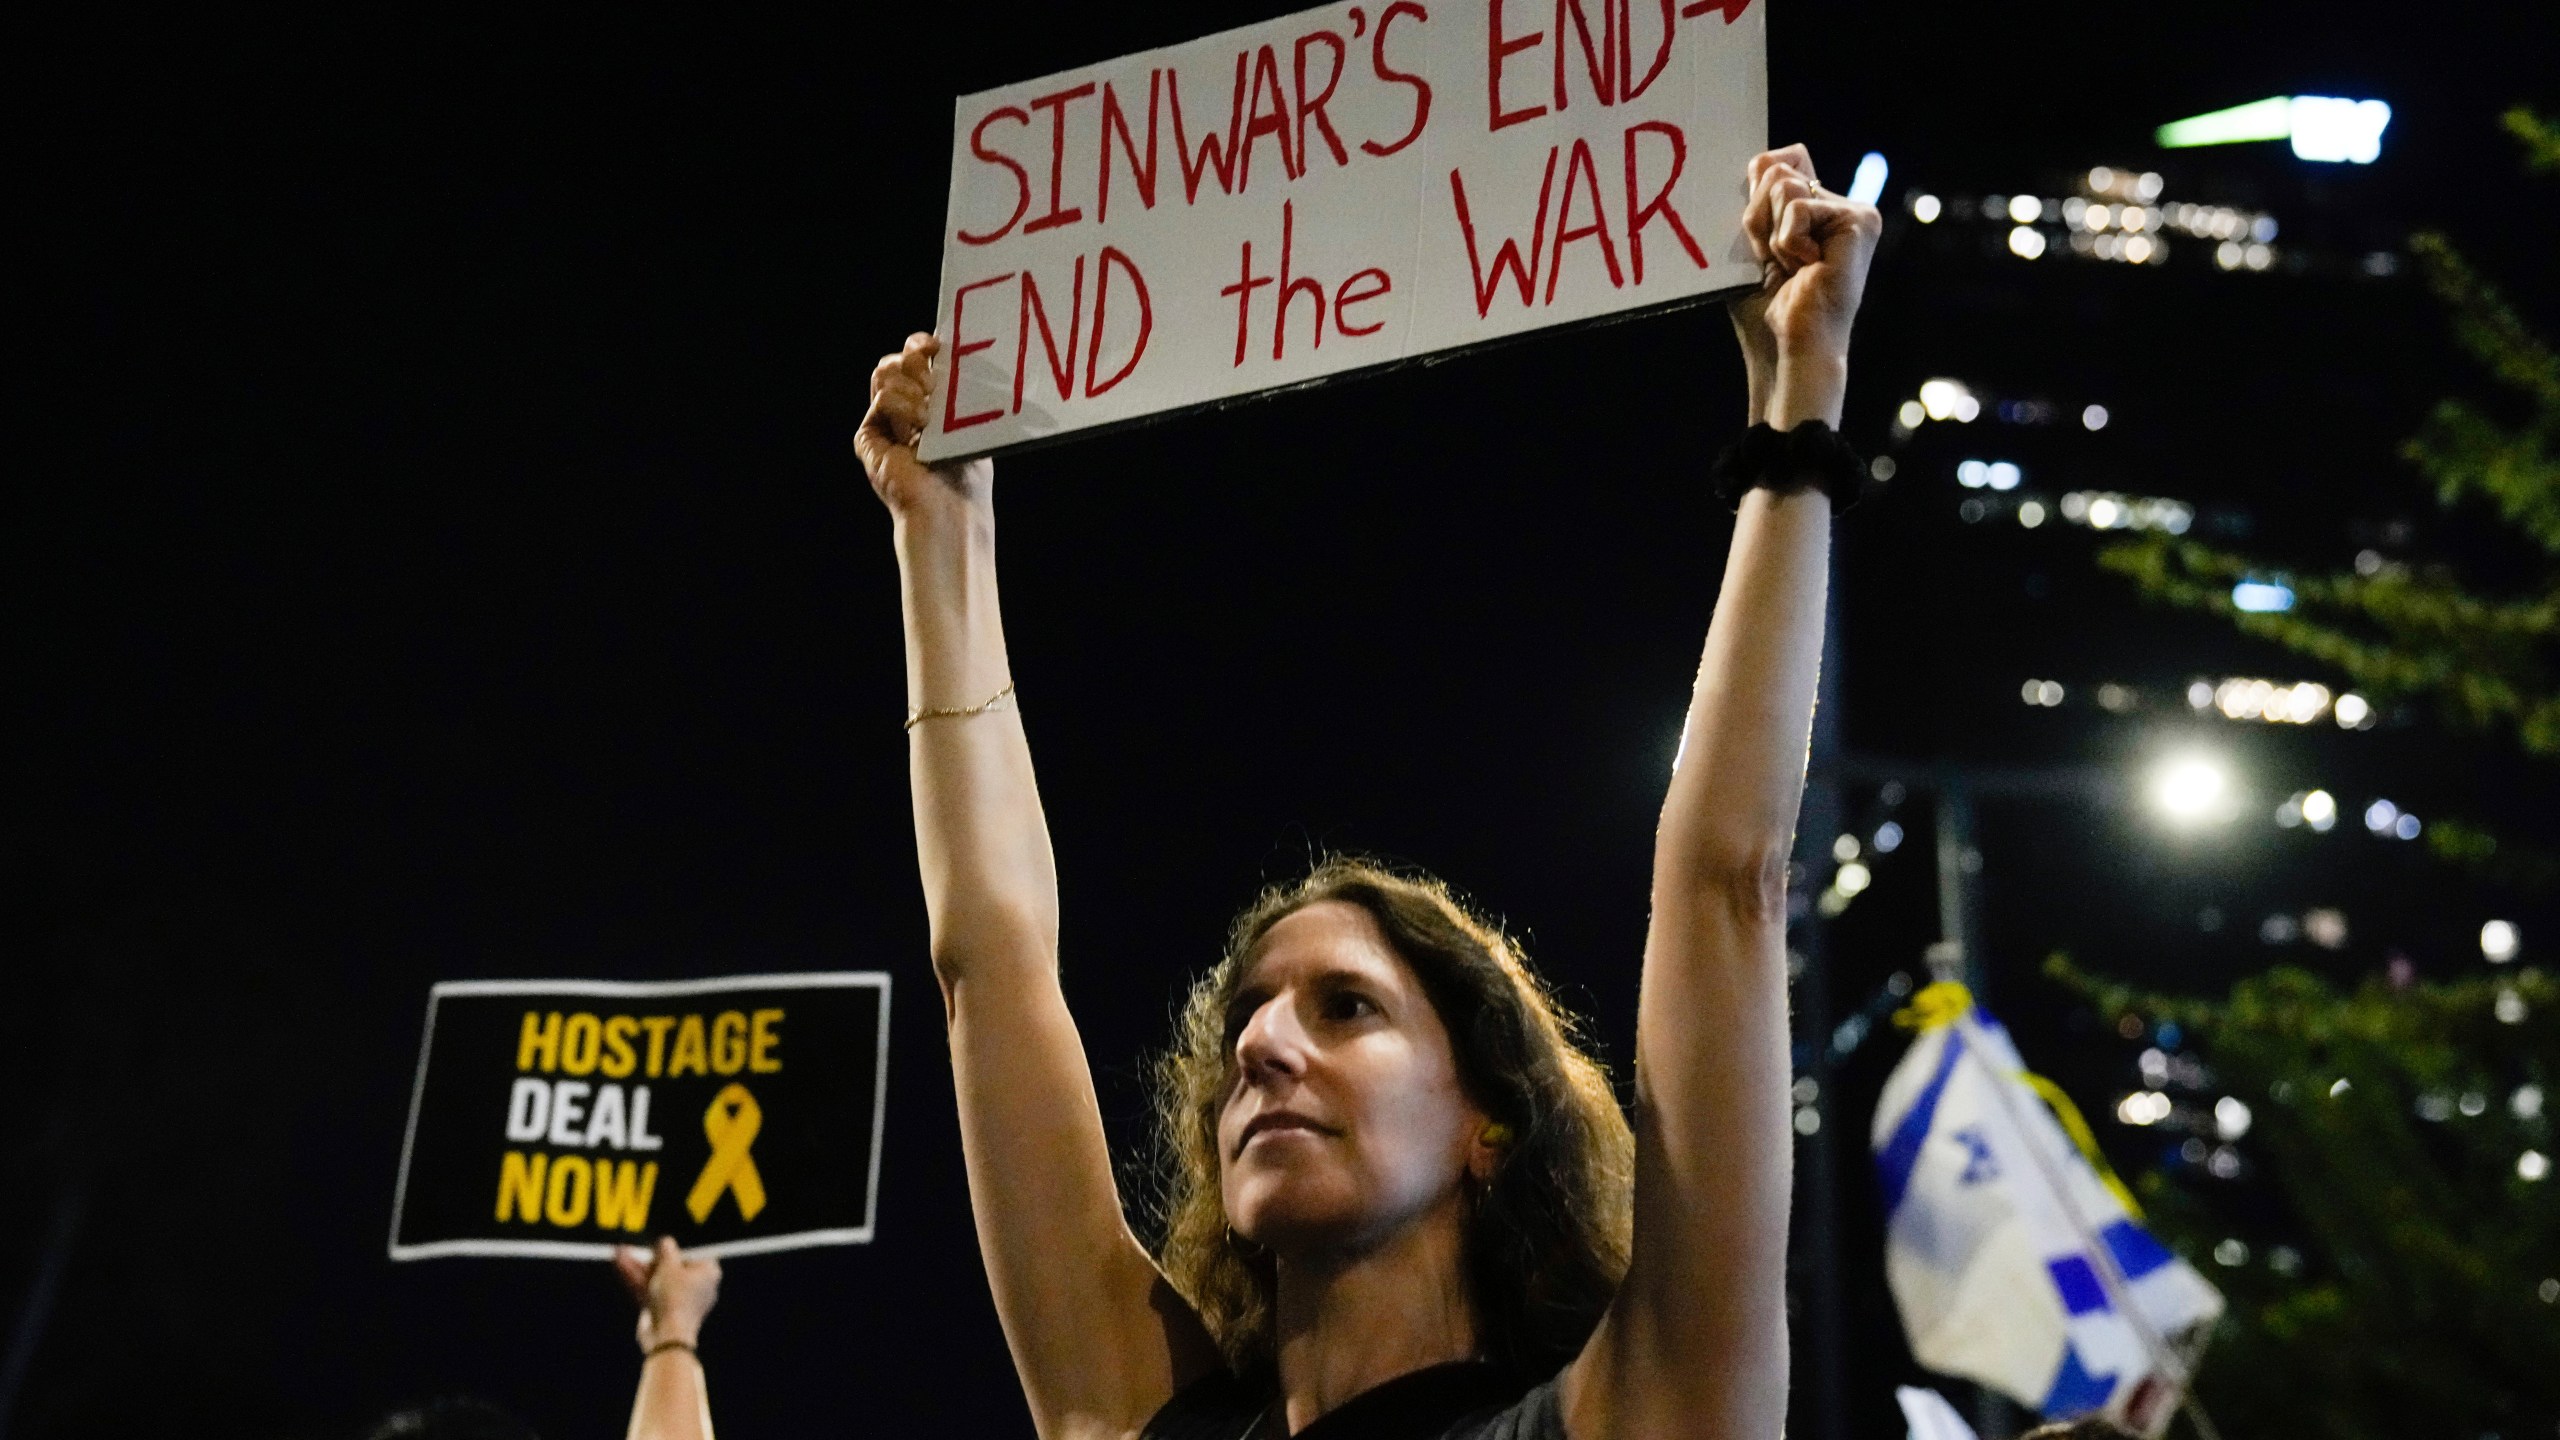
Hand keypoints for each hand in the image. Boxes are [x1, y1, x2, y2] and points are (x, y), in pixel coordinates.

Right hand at [615, 1236, 721, 1352]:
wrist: (667, 1336)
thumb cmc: (675, 1297)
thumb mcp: (669, 1266)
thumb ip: (666, 1250)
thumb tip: (665, 1241)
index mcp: (709, 1272)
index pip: (691, 1252)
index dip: (673, 1247)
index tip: (657, 1243)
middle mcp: (698, 1285)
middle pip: (671, 1265)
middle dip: (648, 1256)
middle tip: (632, 1246)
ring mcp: (681, 1299)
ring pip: (657, 1277)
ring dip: (638, 1265)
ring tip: (619, 1251)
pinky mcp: (665, 1310)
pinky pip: (652, 1289)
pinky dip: (637, 1278)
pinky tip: (620, 1264)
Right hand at [855, 333, 993, 520]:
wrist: (949, 508)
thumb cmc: (968, 474)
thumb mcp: (968, 422)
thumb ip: (956, 389)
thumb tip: (954, 352)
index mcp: (930, 404)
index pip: (917, 358)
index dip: (922, 344)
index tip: (938, 344)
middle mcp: (904, 410)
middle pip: (896, 360)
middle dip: (915, 359)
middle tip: (934, 382)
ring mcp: (885, 423)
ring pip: (884, 373)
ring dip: (911, 386)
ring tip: (930, 414)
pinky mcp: (869, 436)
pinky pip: (881, 399)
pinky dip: (902, 406)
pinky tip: (919, 427)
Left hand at [1729, 146, 1882, 423]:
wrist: (1789, 349)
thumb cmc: (1769, 312)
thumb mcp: (1752, 248)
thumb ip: (1757, 201)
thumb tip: (1763, 158)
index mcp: (1814, 213)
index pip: (1775, 163)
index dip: (1753, 194)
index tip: (1759, 246)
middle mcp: (1837, 207)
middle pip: (1774, 169)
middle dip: (1757, 219)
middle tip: (1775, 263)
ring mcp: (1853, 212)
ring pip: (1782, 184)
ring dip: (1772, 233)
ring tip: (1792, 268)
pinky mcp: (1860, 219)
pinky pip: (1796, 205)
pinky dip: (1787, 242)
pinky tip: (1808, 268)